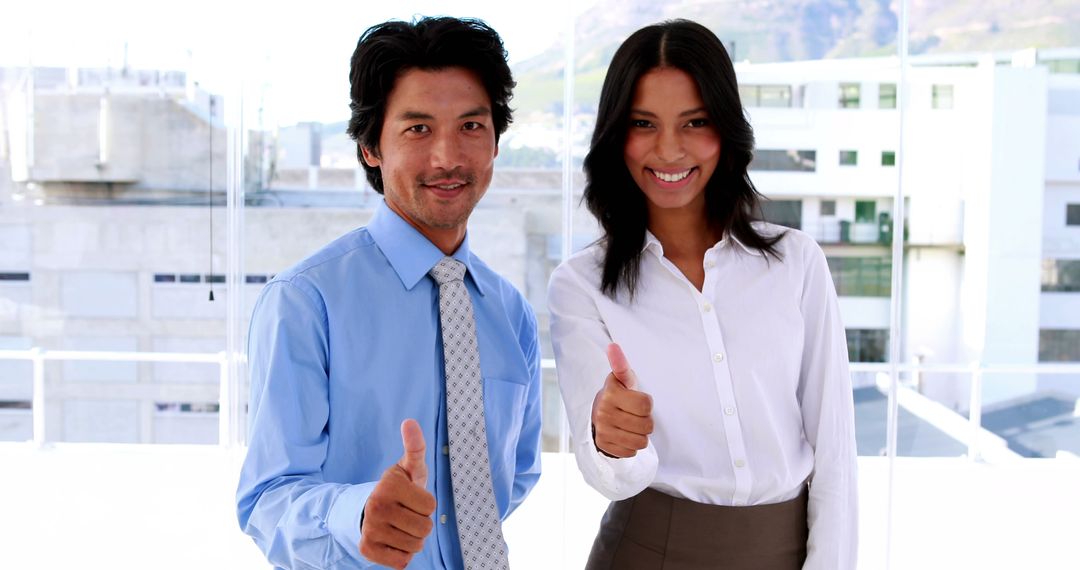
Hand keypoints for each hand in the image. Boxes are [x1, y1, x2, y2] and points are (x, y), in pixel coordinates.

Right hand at [359, 419, 436, 568]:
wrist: (370, 511)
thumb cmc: (399, 488)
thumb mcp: (408, 467)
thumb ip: (414, 446)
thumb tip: (409, 422)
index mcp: (388, 485)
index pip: (430, 506)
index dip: (426, 504)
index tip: (412, 498)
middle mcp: (376, 506)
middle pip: (425, 528)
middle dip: (422, 524)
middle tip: (408, 514)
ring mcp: (370, 529)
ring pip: (415, 546)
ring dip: (413, 540)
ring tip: (400, 526)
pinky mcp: (366, 550)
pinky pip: (402, 561)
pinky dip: (402, 555)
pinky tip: (393, 540)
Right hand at [591, 343, 653, 457]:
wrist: (598, 416)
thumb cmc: (618, 395)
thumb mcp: (622, 380)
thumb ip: (621, 364)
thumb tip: (613, 346)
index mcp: (610, 393)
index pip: (647, 404)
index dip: (647, 404)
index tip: (636, 400)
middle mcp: (603, 412)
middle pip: (647, 425)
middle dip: (645, 421)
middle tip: (634, 415)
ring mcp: (603, 431)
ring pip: (641, 441)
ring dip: (640, 435)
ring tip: (630, 426)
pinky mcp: (604, 446)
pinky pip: (631, 452)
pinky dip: (631, 446)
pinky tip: (623, 436)